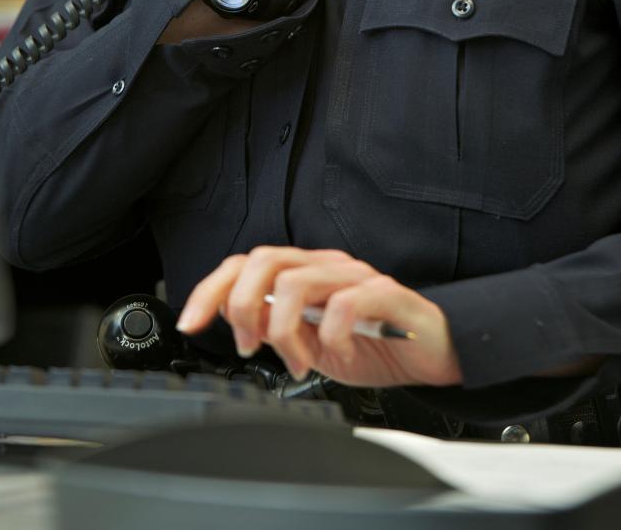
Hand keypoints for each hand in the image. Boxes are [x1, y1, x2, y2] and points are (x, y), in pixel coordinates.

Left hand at [176, 246, 462, 387]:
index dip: (211, 290)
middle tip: (247, 344)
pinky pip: (346, 303)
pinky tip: (335, 353)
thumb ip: (276, 329)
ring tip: (295, 360)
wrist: (430, 353)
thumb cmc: (373, 344)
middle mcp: (326, 266)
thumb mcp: (311, 344)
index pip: (246, 265)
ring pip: (296, 280)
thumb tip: (239, 326)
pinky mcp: (386, 294)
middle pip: (264, 259)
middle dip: (240, 304)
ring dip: (282, 328)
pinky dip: (330, 334)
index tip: (190, 323)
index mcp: (304, 273)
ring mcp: (356, 277)